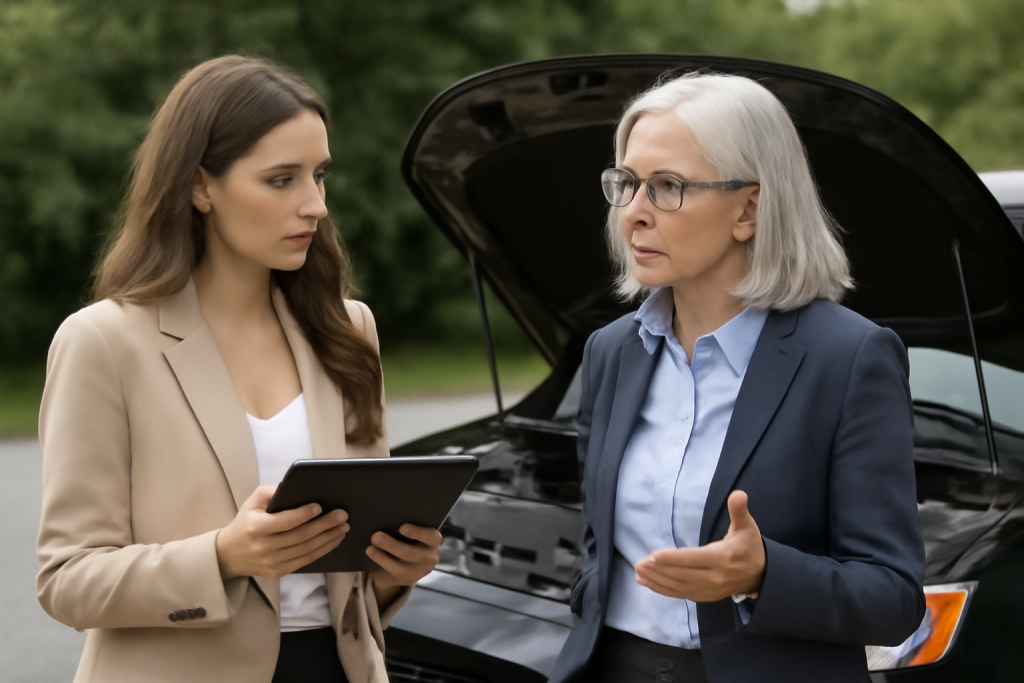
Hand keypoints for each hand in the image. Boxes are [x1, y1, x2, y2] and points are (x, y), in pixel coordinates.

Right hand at [215, 485, 348, 579]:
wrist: (229, 554)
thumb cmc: (245, 522)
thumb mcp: (253, 502)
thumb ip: (272, 492)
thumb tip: (297, 487)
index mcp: (256, 527)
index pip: (285, 522)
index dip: (303, 515)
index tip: (320, 506)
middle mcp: (264, 547)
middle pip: (300, 536)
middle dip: (324, 525)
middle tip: (342, 515)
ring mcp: (272, 562)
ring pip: (306, 550)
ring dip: (328, 538)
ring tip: (343, 527)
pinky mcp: (279, 571)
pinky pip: (305, 561)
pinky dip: (322, 550)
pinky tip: (334, 540)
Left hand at [367, 524, 441, 602]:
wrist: (410, 561)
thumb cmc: (411, 538)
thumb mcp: (415, 533)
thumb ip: (408, 527)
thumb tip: (388, 518)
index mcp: (434, 540)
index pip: (431, 536)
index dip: (417, 532)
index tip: (402, 527)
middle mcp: (431, 556)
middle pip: (413, 553)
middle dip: (393, 545)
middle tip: (376, 536)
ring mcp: (420, 570)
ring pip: (401, 566)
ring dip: (383, 557)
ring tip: (370, 547)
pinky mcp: (409, 579)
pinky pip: (394, 572)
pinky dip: (381, 562)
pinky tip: (371, 553)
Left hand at [635, 490, 764, 601]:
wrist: (761, 575)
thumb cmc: (749, 546)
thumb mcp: (747, 527)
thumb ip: (739, 511)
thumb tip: (738, 494)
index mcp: (722, 559)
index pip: (693, 559)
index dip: (673, 558)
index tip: (653, 555)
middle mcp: (715, 578)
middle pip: (682, 575)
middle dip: (659, 570)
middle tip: (639, 563)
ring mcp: (709, 591)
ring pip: (678, 586)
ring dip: (657, 580)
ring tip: (639, 572)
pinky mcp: (704, 597)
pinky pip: (680, 594)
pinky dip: (662, 589)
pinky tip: (647, 583)